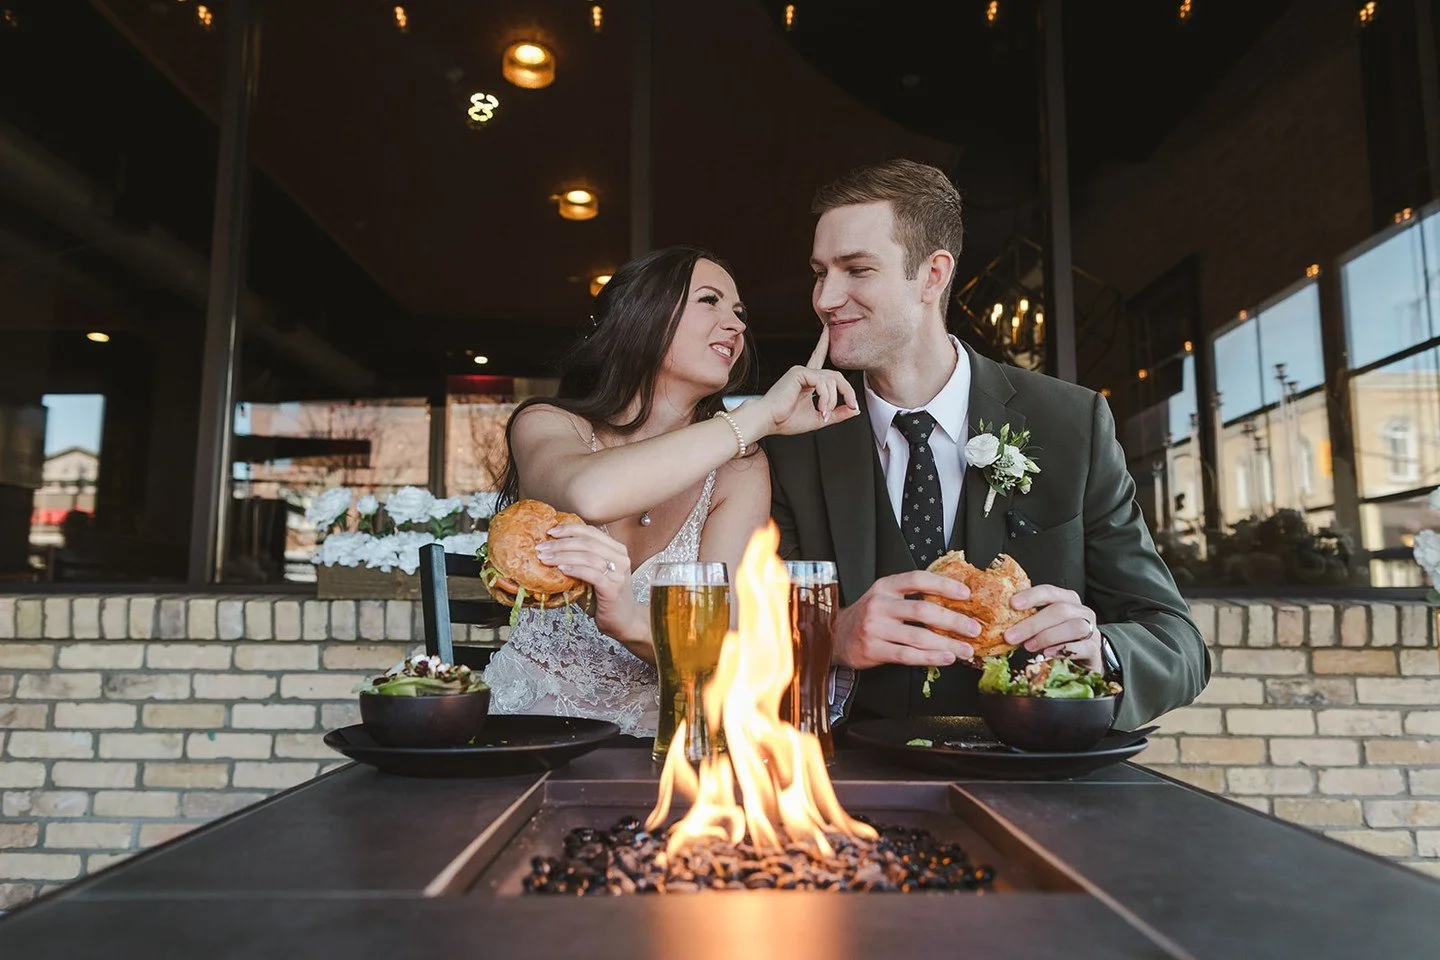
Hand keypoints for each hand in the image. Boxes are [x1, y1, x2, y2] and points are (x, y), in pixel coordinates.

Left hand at [536, 524, 652, 661]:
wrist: (622, 621)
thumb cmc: (604, 598)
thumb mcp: (591, 575)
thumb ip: (578, 562)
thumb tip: (550, 551)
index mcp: (616, 550)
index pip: (591, 532)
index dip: (570, 529)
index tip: (550, 531)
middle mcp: (621, 558)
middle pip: (587, 543)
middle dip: (561, 543)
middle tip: (541, 547)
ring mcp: (619, 573)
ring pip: (588, 557)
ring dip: (563, 556)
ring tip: (546, 559)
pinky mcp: (614, 589)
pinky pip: (592, 574)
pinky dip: (575, 569)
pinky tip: (561, 569)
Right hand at [742, 326, 858, 437]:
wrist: (767, 421)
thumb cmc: (785, 421)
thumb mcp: (820, 418)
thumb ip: (838, 413)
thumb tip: (855, 410)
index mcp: (807, 381)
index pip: (819, 358)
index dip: (824, 343)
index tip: (828, 328)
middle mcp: (805, 373)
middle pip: (835, 375)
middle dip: (848, 390)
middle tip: (851, 406)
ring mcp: (801, 371)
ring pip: (831, 380)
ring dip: (832, 400)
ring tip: (824, 413)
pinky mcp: (799, 372)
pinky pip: (822, 382)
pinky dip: (825, 397)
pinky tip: (820, 408)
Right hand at [832, 571, 979, 669]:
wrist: (835, 636)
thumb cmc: (867, 616)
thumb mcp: (884, 597)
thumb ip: (911, 597)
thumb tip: (952, 602)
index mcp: (885, 587)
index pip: (918, 579)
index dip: (944, 585)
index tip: (966, 593)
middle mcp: (879, 605)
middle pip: (923, 610)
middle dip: (953, 620)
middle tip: (974, 629)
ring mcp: (875, 628)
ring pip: (918, 636)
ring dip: (947, 644)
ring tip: (965, 649)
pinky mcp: (873, 649)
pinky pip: (908, 655)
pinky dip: (930, 658)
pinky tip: (946, 658)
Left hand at [1003, 584, 1101, 671]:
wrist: (1085, 657)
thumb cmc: (1060, 638)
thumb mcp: (1045, 624)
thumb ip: (1030, 619)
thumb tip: (1003, 624)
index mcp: (1067, 599)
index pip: (1049, 591)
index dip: (1031, 596)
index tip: (1012, 604)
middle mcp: (1081, 611)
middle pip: (1059, 610)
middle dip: (1032, 623)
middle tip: (1011, 636)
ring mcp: (1091, 629)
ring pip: (1073, 626)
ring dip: (1047, 636)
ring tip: (1029, 646)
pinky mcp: (1094, 648)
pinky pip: (1081, 647)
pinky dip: (1062, 650)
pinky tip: (1047, 654)